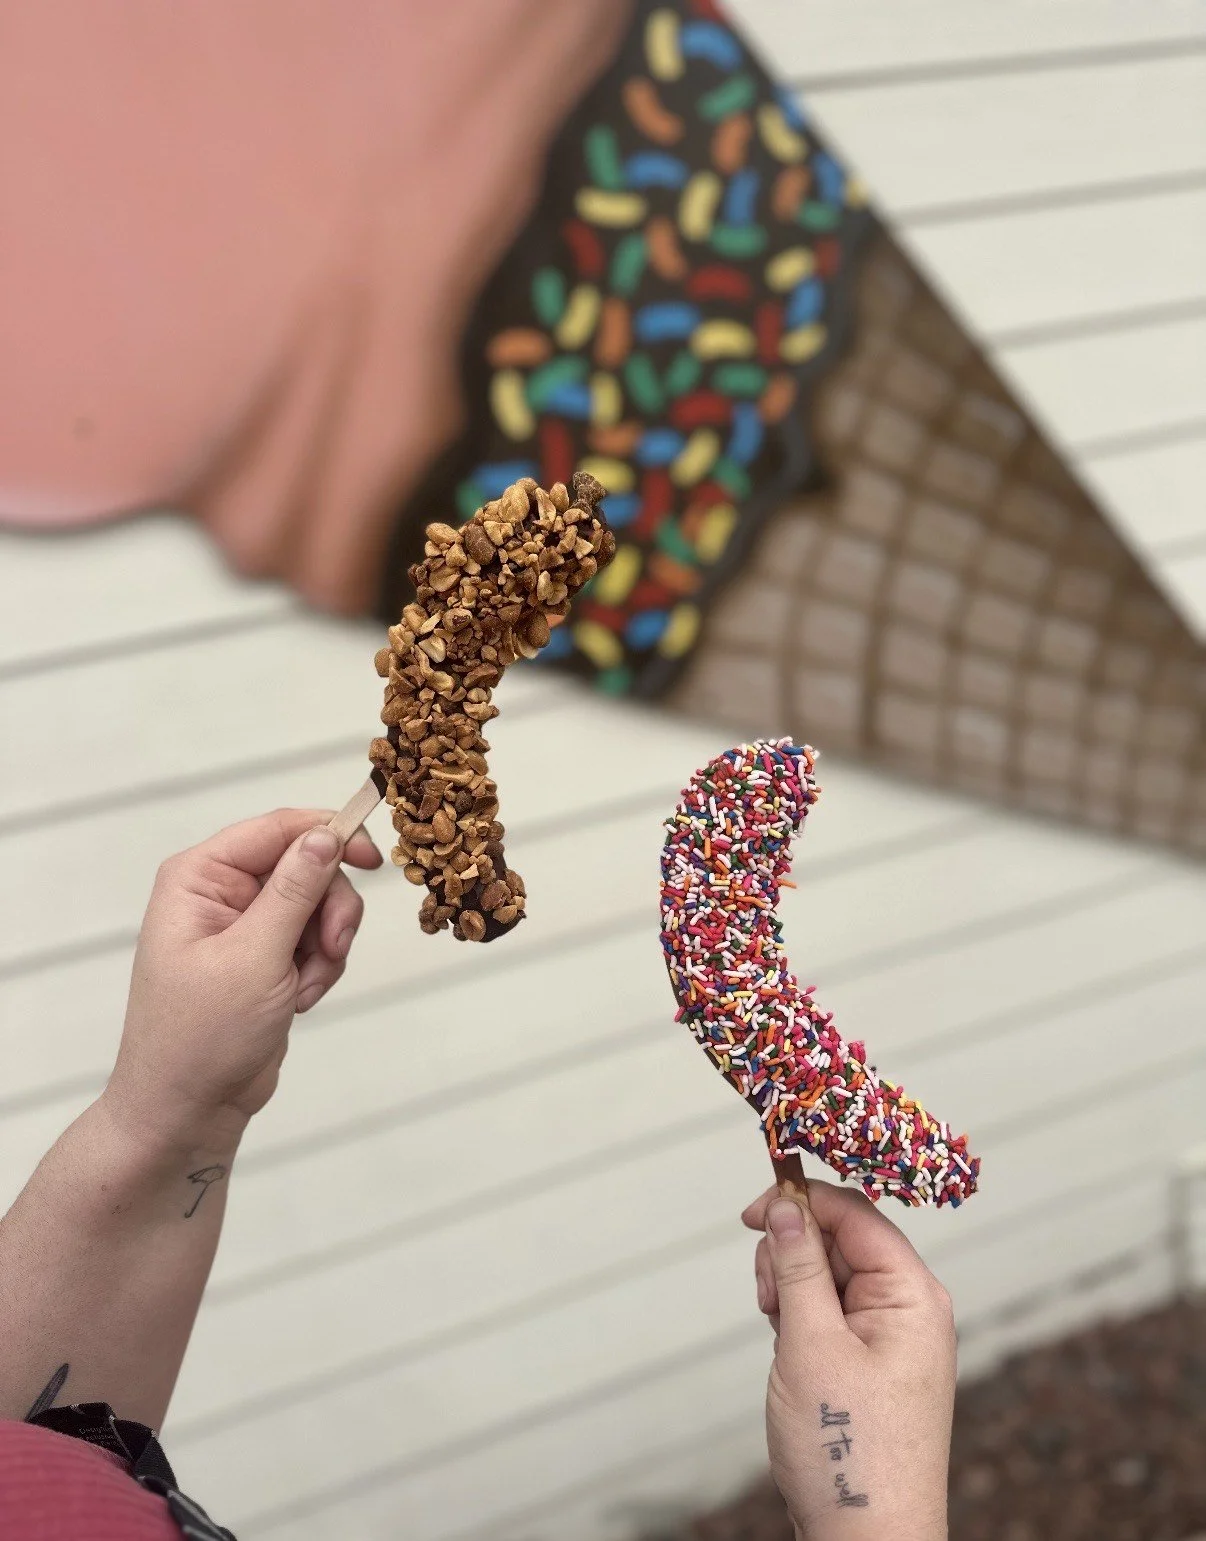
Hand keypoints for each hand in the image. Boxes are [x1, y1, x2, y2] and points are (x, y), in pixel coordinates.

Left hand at [104, 809, 381, 1154]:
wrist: (188, 1109)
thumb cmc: (201, 1036)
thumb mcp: (254, 957)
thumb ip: (294, 891)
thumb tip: (327, 834)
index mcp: (200, 877)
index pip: (277, 828)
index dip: (330, 836)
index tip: (373, 861)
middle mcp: (220, 892)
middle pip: (307, 866)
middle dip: (329, 911)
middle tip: (333, 950)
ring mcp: (245, 925)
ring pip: (318, 904)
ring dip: (326, 946)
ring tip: (306, 988)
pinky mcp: (265, 956)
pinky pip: (315, 939)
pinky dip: (320, 967)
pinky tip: (300, 999)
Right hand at [742, 1181, 954, 1540]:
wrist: (866, 1540)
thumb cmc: (848, 1451)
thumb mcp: (810, 1344)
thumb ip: (796, 1266)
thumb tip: (785, 1205)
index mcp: (912, 1294)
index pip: (856, 1212)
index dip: (802, 1201)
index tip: (751, 1213)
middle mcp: (909, 1308)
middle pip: (839, 1239)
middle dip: (791, 1255)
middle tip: (768, 1300)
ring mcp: (891, 1336)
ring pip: (828, 1274)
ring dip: (790, 1288)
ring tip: (779, 1335)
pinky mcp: (871, 1361)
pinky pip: (830, 1311)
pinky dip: (799, 1317)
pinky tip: (788, 1348)